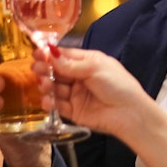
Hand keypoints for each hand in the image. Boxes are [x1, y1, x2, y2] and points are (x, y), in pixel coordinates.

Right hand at [35, 46, 165, 138]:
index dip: (50, 55)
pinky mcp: (74, 111)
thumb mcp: (95, 68)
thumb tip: (51, 53)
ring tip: (44, 84)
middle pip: (56, 72)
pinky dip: (50, 102)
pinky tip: (46, 99)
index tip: (36, 54)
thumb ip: (71, 64)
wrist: (130, 113)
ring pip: (55, 88)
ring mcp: (76, 95)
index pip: (64, 56)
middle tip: (37, 69)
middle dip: (45, 69)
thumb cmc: (119, 85)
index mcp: (88, 62)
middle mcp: (80, 77)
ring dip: (47, 85)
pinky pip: (58, 106)